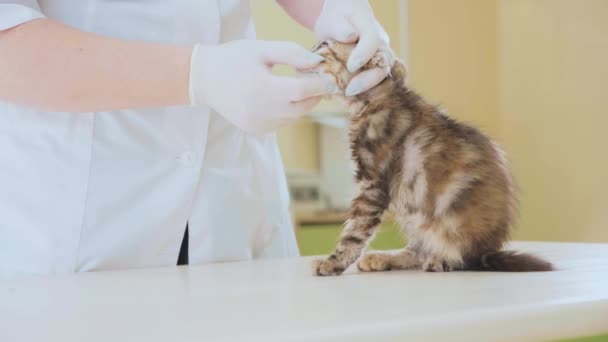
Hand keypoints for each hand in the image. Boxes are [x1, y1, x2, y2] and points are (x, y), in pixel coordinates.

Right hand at [189, 40, 337, 133]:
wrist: (204, 79)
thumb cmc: (234, 59)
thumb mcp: (262, 49)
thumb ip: (292, 54)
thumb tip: (318, 63)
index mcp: (262, 89)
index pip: (302, 90)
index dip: (320, 84)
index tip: (330, 77)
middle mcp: (261, 111)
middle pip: (302, 106)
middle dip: (315, 94)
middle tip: (316, 79)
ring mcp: (259, 124)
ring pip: (295, 116)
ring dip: (302, 102)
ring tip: (296, 85)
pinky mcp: (256, 130)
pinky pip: (283, 122)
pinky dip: (289, 110)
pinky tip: (281, 96)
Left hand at [314, 0, 390, 95]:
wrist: (341, 25)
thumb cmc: (337, 21)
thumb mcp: (333, 19)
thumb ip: (340, 28)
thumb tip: (350, 36)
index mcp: (370, 29)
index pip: (373, 41)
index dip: (363, 55)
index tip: (350, 66)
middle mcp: (381, 47)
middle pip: (383, 67)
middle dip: (367, 81)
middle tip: (349, 91)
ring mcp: (380, 61)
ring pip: (382, 81)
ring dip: (367, 93)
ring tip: (348, 100)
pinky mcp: (375, 73)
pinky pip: (374, 88)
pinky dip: (363, 97)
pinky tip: (348, 103)